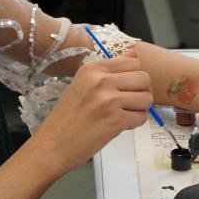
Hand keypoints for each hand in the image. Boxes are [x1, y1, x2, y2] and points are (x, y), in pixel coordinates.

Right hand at [32, 52, 152, 173]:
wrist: (52, 144)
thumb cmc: (66, 117)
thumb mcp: (83, 84)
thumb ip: (109, 70)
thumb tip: (134, 53)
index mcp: (92, 69)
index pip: (133, 62)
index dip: (134, 76)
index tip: (125, 87)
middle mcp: (101, 81)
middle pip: (144, 78)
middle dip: (142, 91)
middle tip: (129, 102)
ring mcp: (109, 100)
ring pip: (146, 97)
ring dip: (140, 108)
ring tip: (124, 113)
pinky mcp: (115, 120)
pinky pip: (141, 117)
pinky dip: (135, 122)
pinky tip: (120, 125)